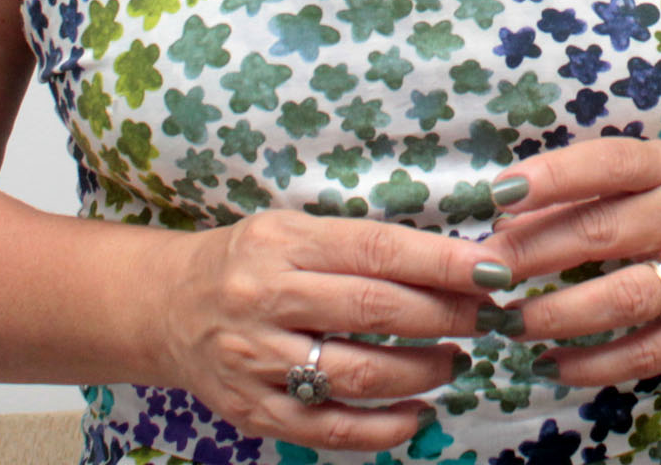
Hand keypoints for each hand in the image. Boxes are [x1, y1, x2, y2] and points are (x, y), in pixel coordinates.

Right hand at [139, 211, 502, 450]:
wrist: (167, 307)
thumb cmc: (249, 262)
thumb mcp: (295, 231)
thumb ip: (361, 247)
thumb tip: (454, 264)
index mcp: (282, 243)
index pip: (377, 249)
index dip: (442, 262)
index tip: (493, 270)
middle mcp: (265, 299)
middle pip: (374, 311)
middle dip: (444, 316)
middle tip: (483, 317)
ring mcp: (256, 360)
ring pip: (358, 375)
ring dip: (422, 373)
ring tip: (454, 361)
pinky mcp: (253, 411)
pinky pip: (330, 429)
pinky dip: (386, 430)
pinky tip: (419, 416)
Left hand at [478, 141, 660, 386]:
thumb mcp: (656, 173)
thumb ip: (594, 188)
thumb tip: (508, 214)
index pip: (610, 164)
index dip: (555, 175)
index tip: (500, 193)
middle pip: (604, 232)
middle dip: (535, 252)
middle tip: (486, 268)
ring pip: (623, 298)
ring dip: (556, 314)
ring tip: (509, 322)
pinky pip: (645, 353)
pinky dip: (593, 364)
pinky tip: (552, 363)